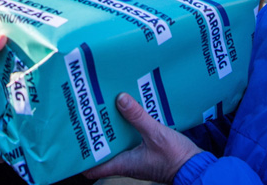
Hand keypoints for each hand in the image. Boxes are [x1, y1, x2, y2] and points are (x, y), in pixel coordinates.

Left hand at [85, 93, 201, 181]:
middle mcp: (126, 163)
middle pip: (102, 152)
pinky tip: (126, 114)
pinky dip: (125, 129)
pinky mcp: (145, 152)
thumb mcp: (156, 134)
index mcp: (123, 164)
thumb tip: (119, 99)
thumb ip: (138, 117)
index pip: (92, 167)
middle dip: (94, 136)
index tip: (70, 142)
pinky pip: (129, 140)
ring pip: (116, 144)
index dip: (80, 158)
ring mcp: (136, 158)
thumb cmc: (176, 158)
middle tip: (85, 116)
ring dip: (110, 130)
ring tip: (102, 110)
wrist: (196, 167)